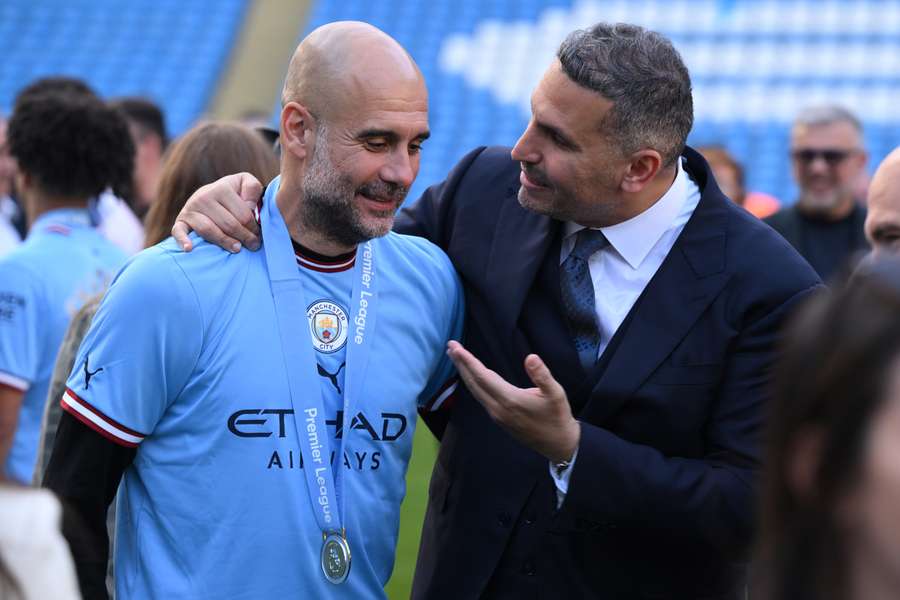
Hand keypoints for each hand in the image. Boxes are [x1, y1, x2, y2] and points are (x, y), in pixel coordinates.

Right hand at [171, 172, 262, 252]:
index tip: (259, 235)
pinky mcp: (181, 221)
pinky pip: (179, 231)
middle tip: (254, 246)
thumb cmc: (233, 192)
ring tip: (237, 249)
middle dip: (244, 237)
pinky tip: (189, 249)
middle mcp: (203, 197)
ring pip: (209, 230)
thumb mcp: (245, 183)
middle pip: (228, 224)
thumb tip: (250, 206)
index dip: (254, 228)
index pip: (243, 215)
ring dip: (224, 242)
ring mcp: (190, 209)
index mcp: (221, 188)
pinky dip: (183, 240)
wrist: (211, 193)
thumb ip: (252, 188)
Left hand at [446, 340, 579, 462]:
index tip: (455, 347)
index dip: (468, 361)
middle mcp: (498, 408)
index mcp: (509, 400)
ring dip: (465, 373)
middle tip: (451, 346)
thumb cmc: (558, 417)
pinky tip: (472, 377)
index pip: (482, 376)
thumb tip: (531, 357)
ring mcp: (496, 415)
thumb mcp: (556, 394)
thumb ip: (542, 375)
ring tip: (457, 358)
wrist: (558, 445)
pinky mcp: (499, 419)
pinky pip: (480, 397)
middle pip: (473, 383)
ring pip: (475, 391)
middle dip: (461, 364)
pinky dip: (473, 383)